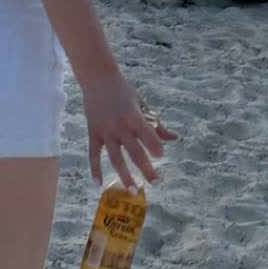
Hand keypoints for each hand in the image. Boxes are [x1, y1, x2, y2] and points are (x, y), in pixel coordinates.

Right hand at [81, 68, 176, 191]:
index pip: (148, 135)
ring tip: (133, 190)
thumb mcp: (142, 104)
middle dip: (146, 168)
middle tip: (156, 181)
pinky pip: (93, 155)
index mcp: (134, 117)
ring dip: (124, 175)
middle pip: (134, 151)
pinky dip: (95, 169)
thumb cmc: (124, 91)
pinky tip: (98, 184)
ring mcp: (105, 131)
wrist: (97, 78)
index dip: (155, 146)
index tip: (161, 156)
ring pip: (115, 158)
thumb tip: (174, 138)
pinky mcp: (93, 133)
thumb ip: (156, 124)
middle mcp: (120, 126)